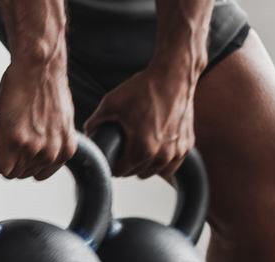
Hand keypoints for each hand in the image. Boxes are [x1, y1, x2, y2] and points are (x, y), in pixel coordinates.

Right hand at [0, 60, 76, 180]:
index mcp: (65, 149)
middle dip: (14, 158)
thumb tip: (39, 149)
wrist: (39, 65)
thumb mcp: (59, 120)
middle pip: (24, 173)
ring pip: (10, 171)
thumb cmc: (46, 85)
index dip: (26, 162)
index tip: (20, 151)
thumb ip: (52, 140)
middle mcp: (51, 152)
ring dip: (3, 157)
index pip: (40, 174)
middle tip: (9, 138)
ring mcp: (33, 148)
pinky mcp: (15, 140)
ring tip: (4, 134)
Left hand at [85, 64, 197, 178]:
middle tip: (126, 147)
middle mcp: (161, 156)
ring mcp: (177, 152)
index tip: (113, 154)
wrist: (174, 75)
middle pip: (138, 173)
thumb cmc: (144, 88)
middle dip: (130, 163)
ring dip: (147, 164)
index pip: (121, 172)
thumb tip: (88, 134)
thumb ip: (94, 122)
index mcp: (142, 150)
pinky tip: (157, 148)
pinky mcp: (187, 146)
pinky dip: (164, 160)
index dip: (113, 164)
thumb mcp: (111, 103)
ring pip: (156, 172)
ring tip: (142, 147)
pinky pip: (172, 165)